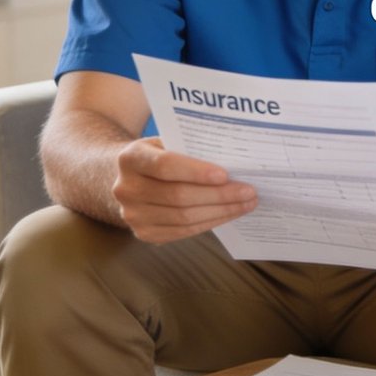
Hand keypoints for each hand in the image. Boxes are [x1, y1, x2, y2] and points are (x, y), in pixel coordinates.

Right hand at [112, 137, 257, 243]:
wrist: (130, 178)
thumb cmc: (158, 155)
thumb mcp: (166, 142)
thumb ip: (190, 147)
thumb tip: (233, 160)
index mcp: (130, 159)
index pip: (164, 166)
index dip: (195, 171)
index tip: (225, 174)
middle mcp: (126, 189)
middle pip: (178, 196)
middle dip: (218, 195)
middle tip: (248, 191)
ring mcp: (132, 215)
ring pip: (183, 217)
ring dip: (220, 212)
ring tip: (245, 203)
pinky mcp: (144, 234)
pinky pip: (183, 232)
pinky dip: (210, 223)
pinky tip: (228, 214)